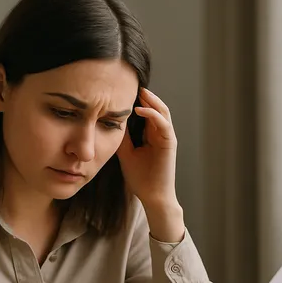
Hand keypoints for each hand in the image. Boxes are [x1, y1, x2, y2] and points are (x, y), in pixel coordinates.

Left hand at [116, 87, 178, 209]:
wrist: (152, 197)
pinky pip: (164, 124)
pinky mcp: (170, 143)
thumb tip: (111, 121)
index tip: (123, 92)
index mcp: (152, 136)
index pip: (146, 112)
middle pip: (156, 108)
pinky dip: (153, 115)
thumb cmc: (140, 178)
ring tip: (139, 91)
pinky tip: (140, 110)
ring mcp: (167, 138)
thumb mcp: (126, 153)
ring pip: (163, 112)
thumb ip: (122, 137)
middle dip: (146, 96)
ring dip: (151, 101)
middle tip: (132, 85)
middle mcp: (161, 134)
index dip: (137, 101)